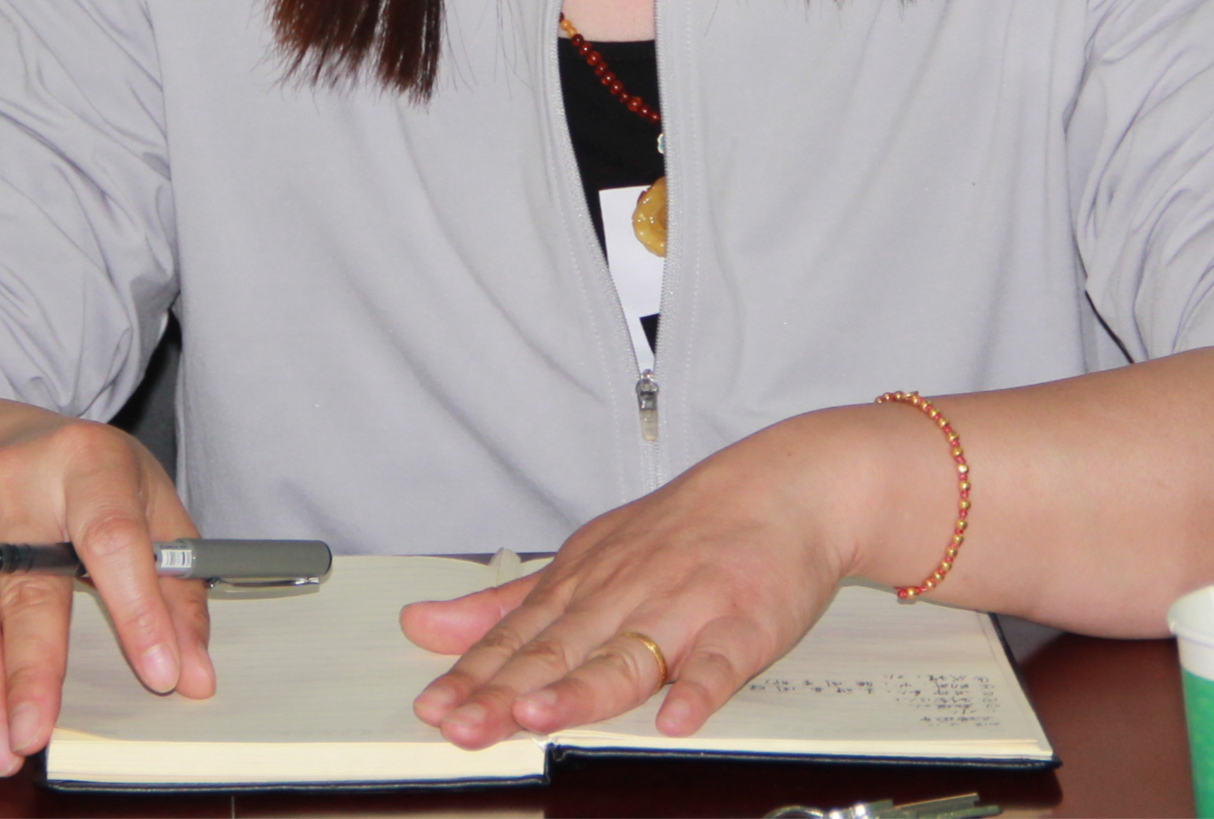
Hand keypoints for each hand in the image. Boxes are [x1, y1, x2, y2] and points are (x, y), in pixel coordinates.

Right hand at [0, 418, 211, 776]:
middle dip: (33, 670)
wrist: (9, 450)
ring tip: (4, 745)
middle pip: (27, 587)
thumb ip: (180, 590)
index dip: (137, 610)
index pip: (113, 539)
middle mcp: (13, 481)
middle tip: (38, 732)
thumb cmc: (95, 485)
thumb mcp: (155, 511)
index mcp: (86, 461)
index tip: (158, 673)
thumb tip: (196, 673)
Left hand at [401, 406, 900, 747]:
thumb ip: (508, 603)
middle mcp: (628, 592)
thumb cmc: (688, 530)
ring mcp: (688, 606)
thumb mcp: (587, 556)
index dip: (475, 675)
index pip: (520, 636)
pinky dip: (701, 685)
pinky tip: (678, 716)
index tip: (435, 706)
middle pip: (561, 650)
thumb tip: (426, 625)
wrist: (787, 488)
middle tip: (465, 725)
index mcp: (586, 581)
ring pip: (630, 653)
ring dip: (585, 687)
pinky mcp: (747, 621)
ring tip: (541, 717)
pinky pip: (723, 659)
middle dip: (509, 690)